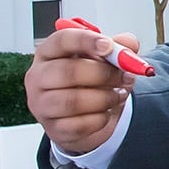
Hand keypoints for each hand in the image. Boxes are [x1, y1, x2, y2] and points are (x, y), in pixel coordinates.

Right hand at [25, 26, 139, 155]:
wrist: (83, 115)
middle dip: (104, 74)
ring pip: (74, 101)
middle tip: (125, 76)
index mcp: (49, 52)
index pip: (62, 40)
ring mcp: (41, 105)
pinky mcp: (53, 128)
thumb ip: (118, 48)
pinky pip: (80, 125)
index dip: (86, 40)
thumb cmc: (88, 80)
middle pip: (68, 71)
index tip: (109, 46)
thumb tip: (129, 45)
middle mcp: (38, 77)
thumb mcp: (103, 58)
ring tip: (118, 95)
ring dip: (105, 98)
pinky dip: (100, 118)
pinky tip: (106, 112)